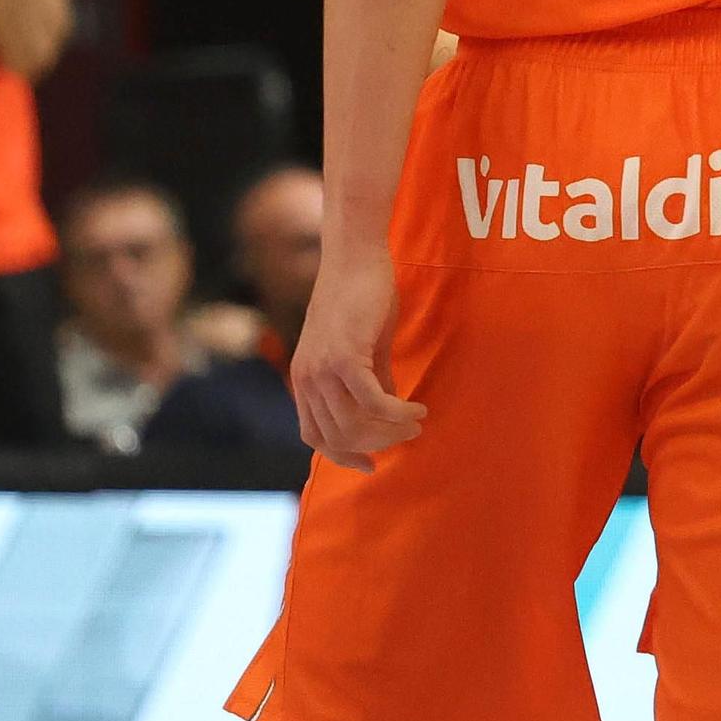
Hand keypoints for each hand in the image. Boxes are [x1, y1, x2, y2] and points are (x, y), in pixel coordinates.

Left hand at [291, 245, 426, 472]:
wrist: (355, 256)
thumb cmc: (361, 293)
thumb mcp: (363, 345)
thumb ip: (370, 379)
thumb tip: (387, 410)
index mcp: (304, 379)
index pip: (315, 437)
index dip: (342, 456)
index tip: (371, 464)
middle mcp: (306, 380)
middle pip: (338, 437)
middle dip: (377, 443)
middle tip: (408, 435)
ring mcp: (323, 371)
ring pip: (356, 425)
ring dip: (391, 431)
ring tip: (416, 422)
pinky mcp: (345, 358)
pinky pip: (373, 403)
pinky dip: (397, 413)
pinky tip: (416, 409)